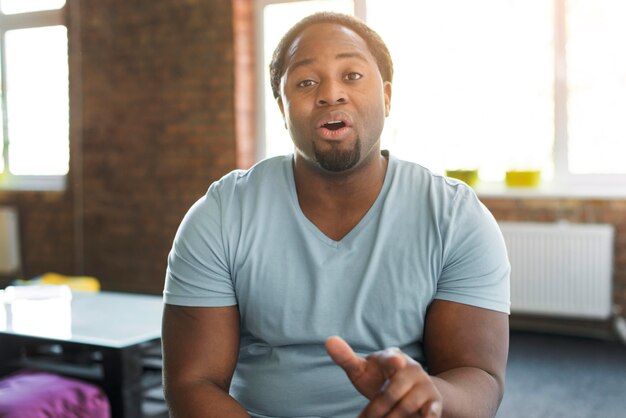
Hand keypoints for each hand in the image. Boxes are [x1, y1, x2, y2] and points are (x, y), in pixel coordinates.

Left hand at [325, 336, 441, 417]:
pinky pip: (429, 415)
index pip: (390, 359)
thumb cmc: (380, 379)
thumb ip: (346, 358)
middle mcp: (411, 368)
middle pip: (390, 394)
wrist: (414, 391)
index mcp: (392, 357)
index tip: (396, 361)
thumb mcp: (362, 370)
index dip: (392, 361)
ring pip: (405, 407)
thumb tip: (328, 341)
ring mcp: (424, 385)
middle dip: (375, 411)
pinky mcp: (434, 402)